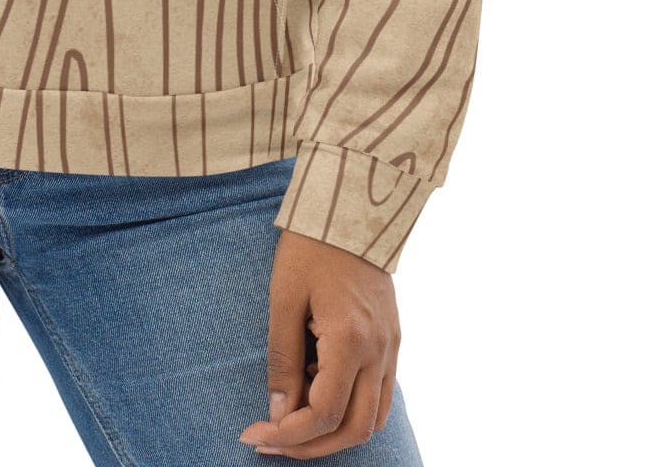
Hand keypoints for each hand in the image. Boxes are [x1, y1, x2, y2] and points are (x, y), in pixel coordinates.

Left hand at [238, 230, 400, 456]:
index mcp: (351, 340)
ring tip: (294, 423)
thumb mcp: (284, 298)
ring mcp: (391, 346)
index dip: (290, 433)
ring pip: (373, 418)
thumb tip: (278, 411)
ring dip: (335, 432)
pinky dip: (351, 407)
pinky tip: (318, 390)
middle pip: (354, 429)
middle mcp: (379, 351)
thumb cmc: (311, 246)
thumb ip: (283, 359)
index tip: (257, 433)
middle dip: (311, 445)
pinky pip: (379, 394)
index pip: (325, 413)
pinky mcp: (393, 339)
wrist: (351, 206)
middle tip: (272, 441)